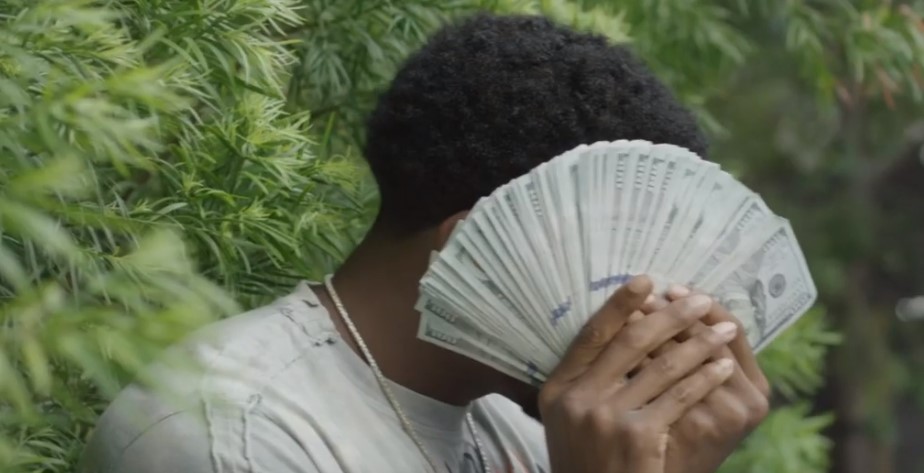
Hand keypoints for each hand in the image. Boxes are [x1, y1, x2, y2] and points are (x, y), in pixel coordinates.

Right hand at [538, 276, 737, 472]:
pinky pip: (679, 396)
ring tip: (723, 330)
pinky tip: (722, 367)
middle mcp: (576, 399)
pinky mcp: (637, 436)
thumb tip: (625, 328)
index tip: (647, 280)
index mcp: (556, 389)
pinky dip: (704, 377)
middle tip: (699, 299)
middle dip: (671, 316)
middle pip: (630, 342)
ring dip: (699, 342)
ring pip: (662, 366)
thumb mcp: (568, 421)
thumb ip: (585, 382)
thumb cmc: (588, 463)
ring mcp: (606, 418)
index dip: (620, 304)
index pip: (591, 334)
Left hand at [638, 286, 770, 472]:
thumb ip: (695, 358)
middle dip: (673, 312)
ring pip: (688, 354)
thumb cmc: (677, 435)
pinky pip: (669, 377)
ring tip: (631, 311)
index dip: (702, 304)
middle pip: (711, 337)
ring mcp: (729, 412)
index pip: (733, 329)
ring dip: (656, 328)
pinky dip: (646, 359)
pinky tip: (622, 345)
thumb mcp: (699, 393)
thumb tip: (665, 300)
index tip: (670, 285)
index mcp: (756, 386)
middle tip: (644, 291)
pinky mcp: (702, 424)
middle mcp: (750, 398)